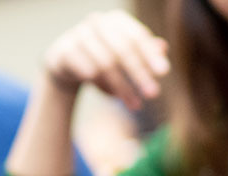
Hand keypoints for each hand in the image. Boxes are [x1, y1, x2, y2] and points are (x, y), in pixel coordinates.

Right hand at [43, 10, 168, 109]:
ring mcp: (78, 36)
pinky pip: (87, 73)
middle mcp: (96, 23)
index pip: (137, 36)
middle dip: (139, 73)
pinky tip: (113, 97)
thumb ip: (144, 50)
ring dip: (122, 87)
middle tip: (153, 93)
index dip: (150, 54)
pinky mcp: (64, 52)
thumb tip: (163, 47)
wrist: (66, 62)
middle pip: (122, 50)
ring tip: (135, 104)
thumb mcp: (126, 53)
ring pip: (105, 65)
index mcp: (116, 19)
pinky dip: (103, 87)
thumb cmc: (104, 55)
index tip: (163, 72)